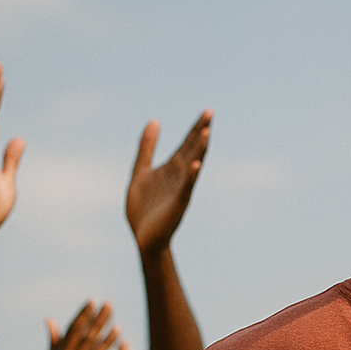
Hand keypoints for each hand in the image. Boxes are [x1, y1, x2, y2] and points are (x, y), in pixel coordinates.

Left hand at [127, 111, 210, 253]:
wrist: (143, 237)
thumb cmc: (144, 208)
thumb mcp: (140, 171)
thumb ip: (147, 147)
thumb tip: (155, 121)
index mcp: (172, 168)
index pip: (187, 144)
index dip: (196, 128)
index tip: (208, 112)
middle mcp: (180, 176)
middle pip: (193, 150)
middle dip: (201, 132)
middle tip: (210, 113)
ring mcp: (181, 190)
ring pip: (193, 166)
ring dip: (199, 150)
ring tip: (206, 133)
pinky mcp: (177, 204)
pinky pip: (186, 188)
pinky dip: (191, 177)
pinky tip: (194, 165)